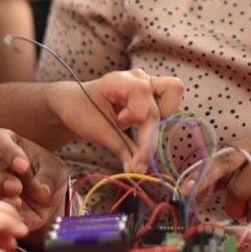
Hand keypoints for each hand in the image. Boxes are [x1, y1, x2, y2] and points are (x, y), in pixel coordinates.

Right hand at [0, 129, 67, 232]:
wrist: (44, 208)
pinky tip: (7, 218)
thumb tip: (40, 190)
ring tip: (15, 204)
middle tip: (16, 188)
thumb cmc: (46, 181)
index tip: (24, 166)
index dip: (7, 152)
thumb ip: (48, 179)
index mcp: (2, 142)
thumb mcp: (56, 175)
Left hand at [49, 69, 184, 170]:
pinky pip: (170, 109)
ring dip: (160, 124)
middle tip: (137, 152)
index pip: (144, 92)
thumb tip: (139, 172)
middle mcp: (140, 78)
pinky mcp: (154, 96)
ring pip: (174, 100)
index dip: (138, 113)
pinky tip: (142, 131)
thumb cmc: (82, 112)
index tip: (121, 124)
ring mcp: (150, 85)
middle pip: (169, 96)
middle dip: (155, 128)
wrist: (76, 103)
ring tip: (138, 132)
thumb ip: (123, 150)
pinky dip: (160, 125)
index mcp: (121, 80)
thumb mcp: (98, 132)